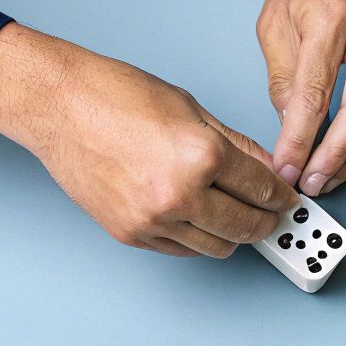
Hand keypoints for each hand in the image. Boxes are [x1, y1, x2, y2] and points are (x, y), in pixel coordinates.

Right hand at [0, 23, 297, 256]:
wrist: (58, 107)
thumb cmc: (116, 96)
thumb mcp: (192, 110)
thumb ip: (237, 147)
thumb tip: (268, 172)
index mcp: (202, 155)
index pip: (263, 190)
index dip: (282, 196)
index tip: (287, 198)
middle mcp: (179, 194)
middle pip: (247, 227)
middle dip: (267, 221)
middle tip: (273, 214)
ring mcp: (153, 220)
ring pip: (217, 247)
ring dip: (234, 234)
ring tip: (238, 217)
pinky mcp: (131, 234)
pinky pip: (182, 250)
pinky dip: (199, 239)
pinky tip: (201, 219)